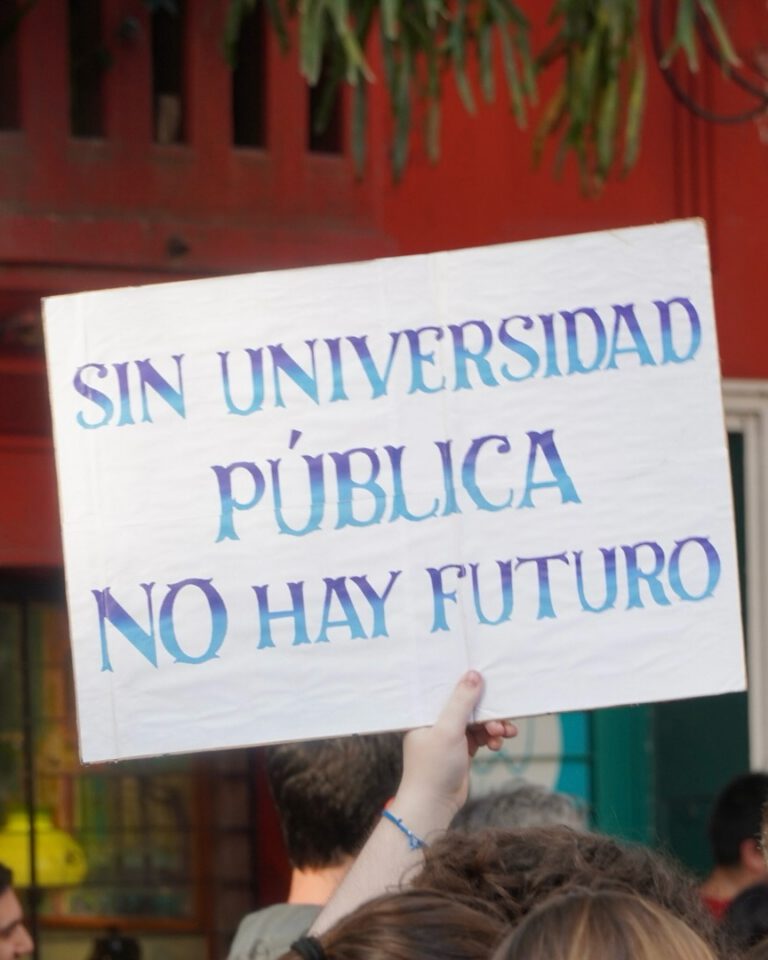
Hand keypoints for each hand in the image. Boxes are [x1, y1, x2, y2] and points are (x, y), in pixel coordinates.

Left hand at [398, 670, 516, 817]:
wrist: (434, 805)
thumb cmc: (433, 767)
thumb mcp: (448, 729)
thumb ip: (462, 702)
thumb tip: (473, 675)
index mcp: (426, 713)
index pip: (447, 690)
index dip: (467, 684)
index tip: (488, 679)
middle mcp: (436, 722)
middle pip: (467, 707)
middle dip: (487, 712)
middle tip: (502, 719)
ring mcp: (449, 737)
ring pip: (477, 723)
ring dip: (493, 726)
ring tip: (505, 734)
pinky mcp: (460, 750)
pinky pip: (480, 737)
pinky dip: (490, 738)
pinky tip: (497, 744)